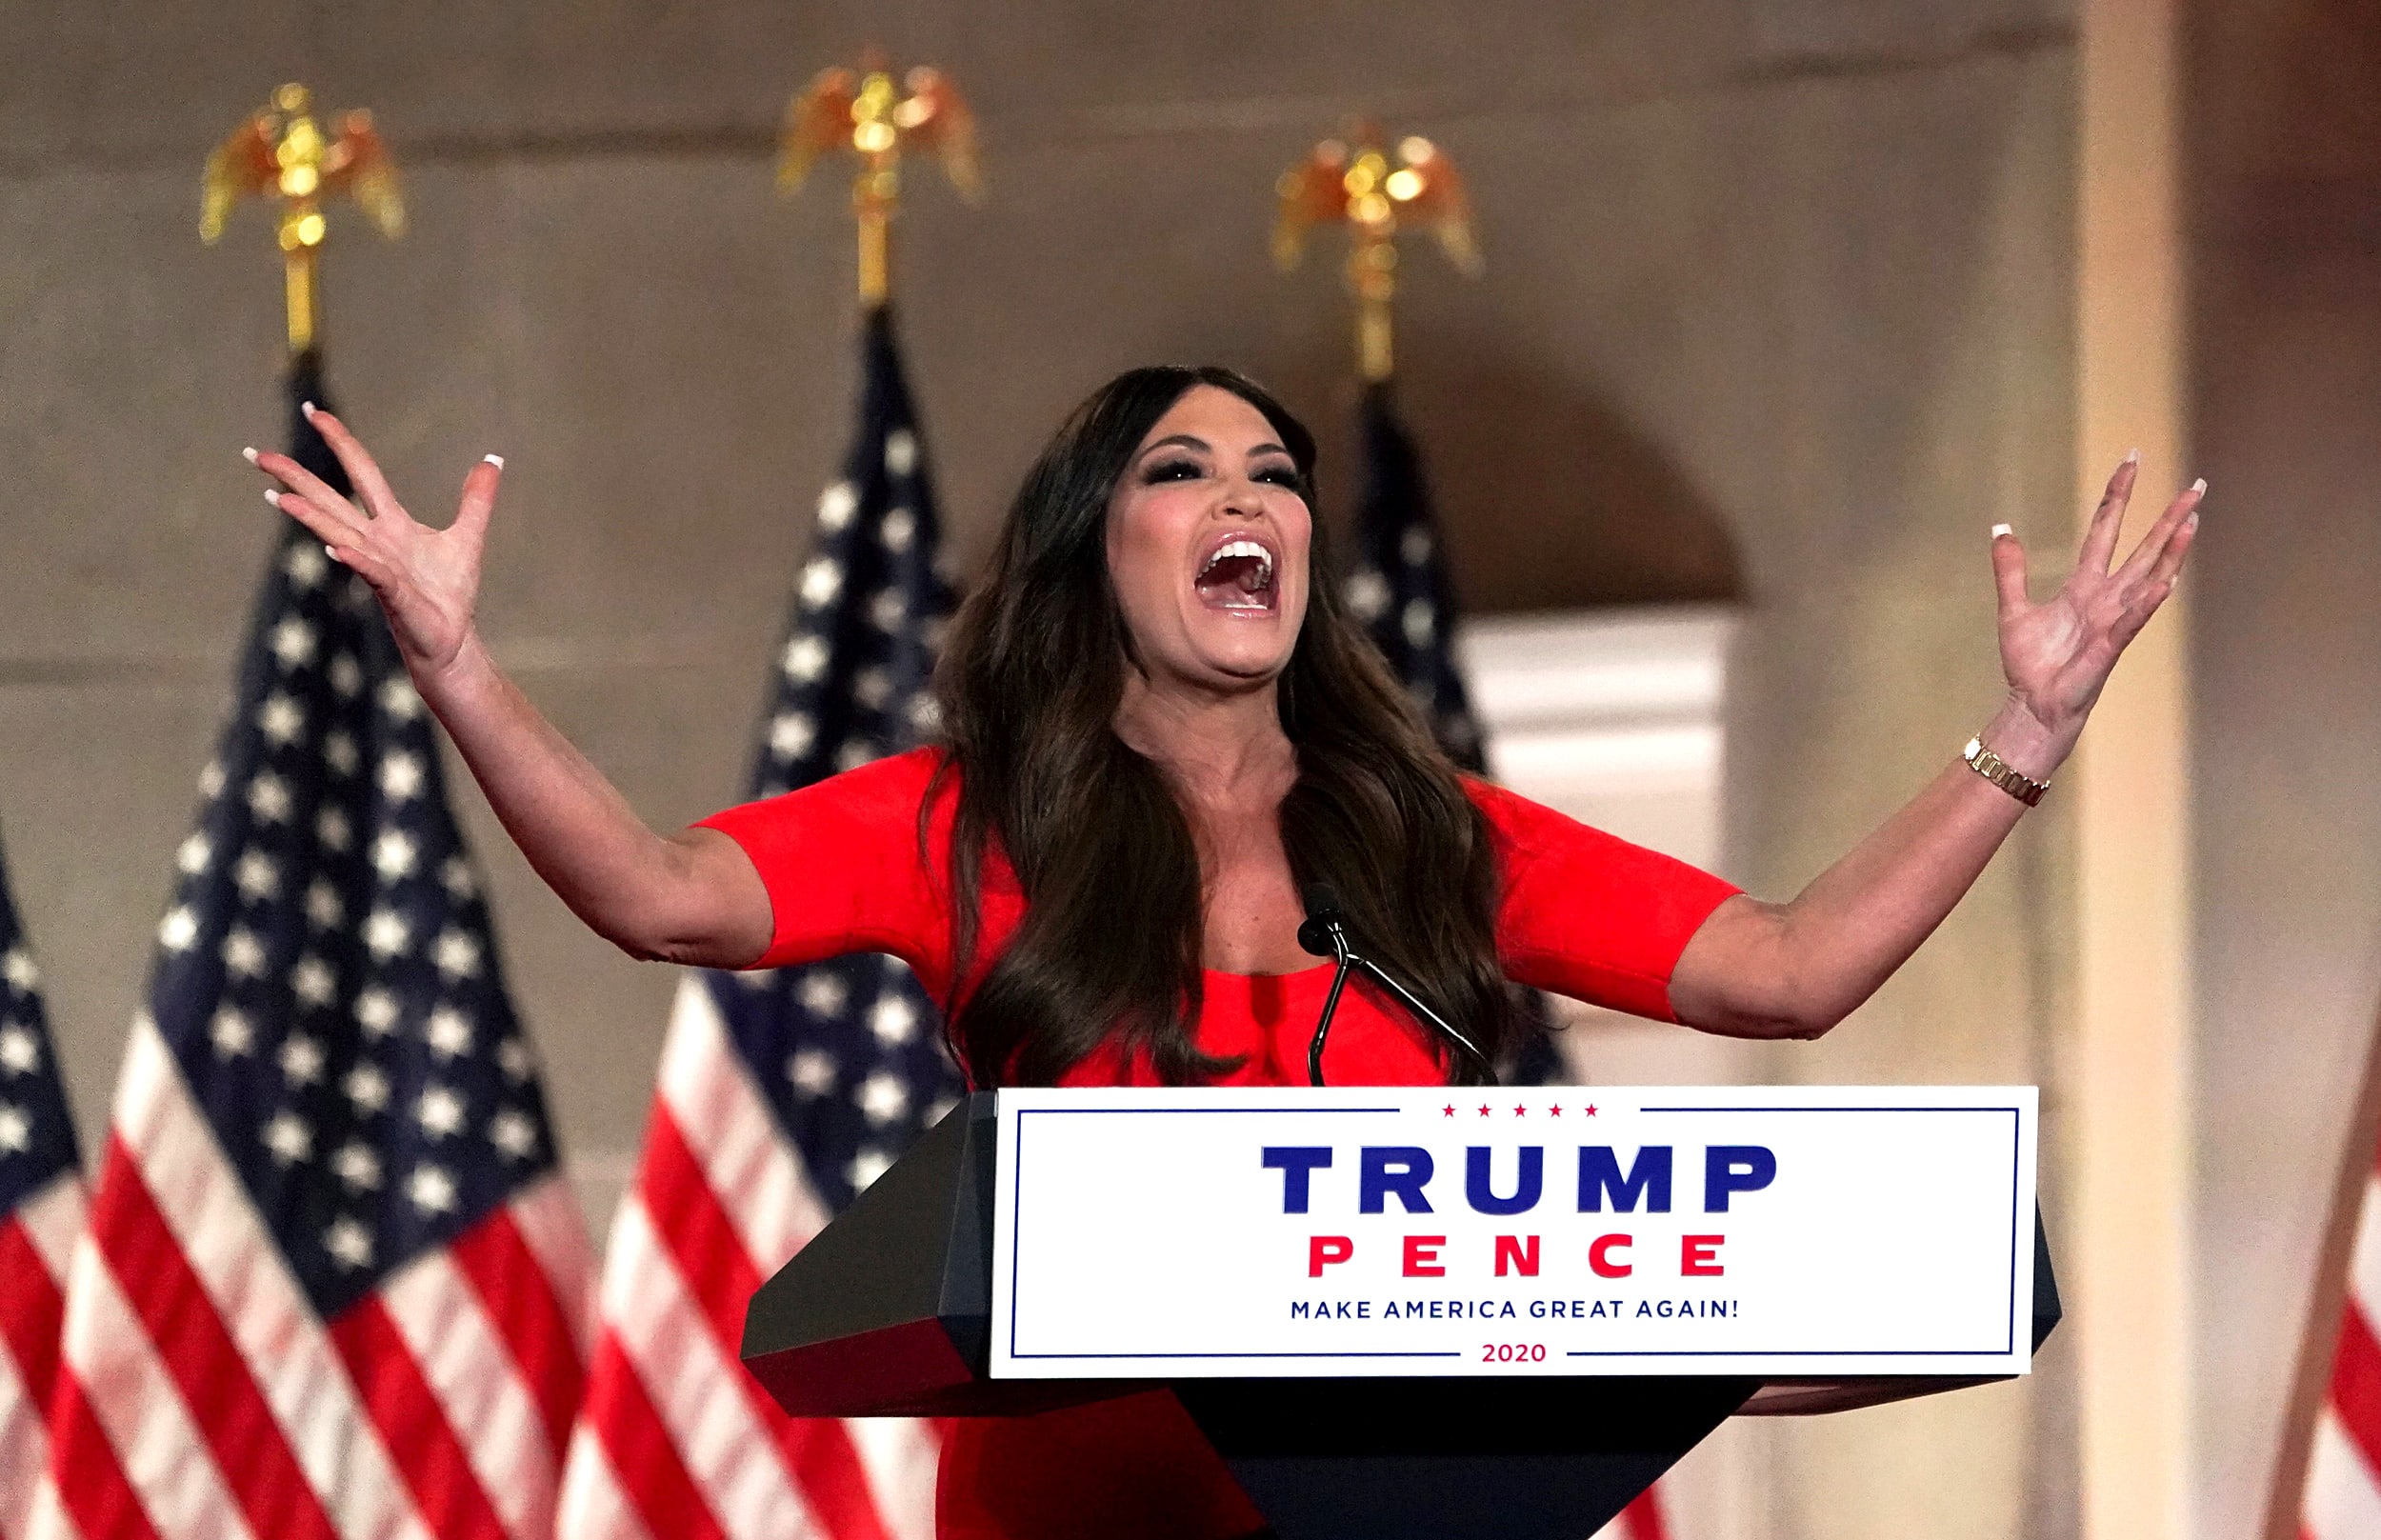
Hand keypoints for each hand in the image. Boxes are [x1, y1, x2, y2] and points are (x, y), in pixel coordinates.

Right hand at [250, 405, 498, 687]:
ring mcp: (378, 567)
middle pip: (329, 501)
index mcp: (391, 524)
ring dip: (311, 516)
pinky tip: (336, 549)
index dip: (340, 441)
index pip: (360, 473)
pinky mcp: (394, 595)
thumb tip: (492, 460)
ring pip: (338, 534)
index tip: (313, 412)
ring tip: (279, 496)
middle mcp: (375, 541)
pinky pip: (372, 573)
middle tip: (258, 455)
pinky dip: (356, 559)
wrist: (452, 641)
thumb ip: (476, 500)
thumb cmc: (449, 594)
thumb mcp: (468, 537)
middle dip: (295, 478)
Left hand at [1989, 455, 2199, 766]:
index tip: (2131, 460)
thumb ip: (2010, 569)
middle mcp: (2107, 598)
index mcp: (2085, 587)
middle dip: (2169, 517)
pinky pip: (2132, 621)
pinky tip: (2166, 583)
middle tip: (2198, 485)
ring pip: (2150, 578)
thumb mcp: (2013, 609)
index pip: (2106, 530)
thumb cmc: (2030, 665)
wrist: (2032, 707)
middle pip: (2144, 548)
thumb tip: (2001, 528)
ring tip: (2192, 520)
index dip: (2118, 495)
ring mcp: (2113, 621)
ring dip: (2171, 551)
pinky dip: (2148, 602)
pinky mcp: (2109, 647)